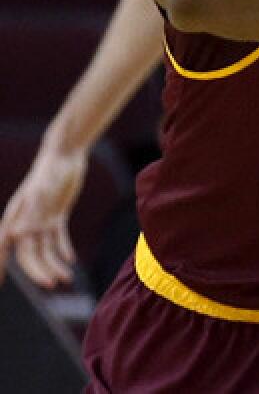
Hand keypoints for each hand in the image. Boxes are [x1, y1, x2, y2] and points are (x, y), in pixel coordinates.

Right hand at [0, 146, 86, 288]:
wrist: (65, 154)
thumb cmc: (50, 171)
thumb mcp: (42, 192)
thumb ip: (30, 213)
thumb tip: (15, 236)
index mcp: (16, 217)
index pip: (4, 247)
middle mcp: (26, 221)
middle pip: (28, 253)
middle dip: (38, 271)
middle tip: (53, 285)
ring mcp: (40, 218)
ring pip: (45, 249)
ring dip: (54, 263)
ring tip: (67, 277)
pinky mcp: (55, 215)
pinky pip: (57, 238)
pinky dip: (62, 249)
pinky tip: (70, 260)